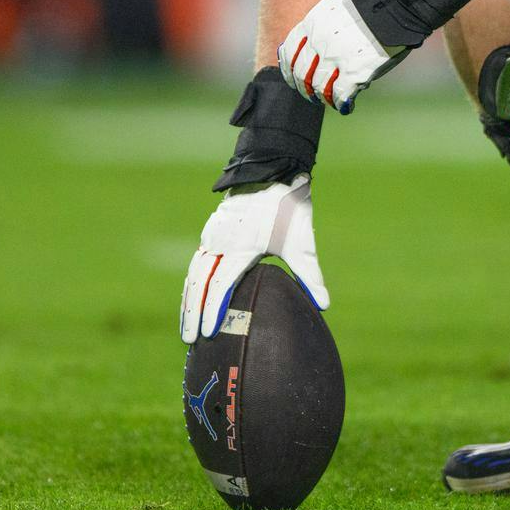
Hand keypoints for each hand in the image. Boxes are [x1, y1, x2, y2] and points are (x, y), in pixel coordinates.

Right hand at [180, 177, 327, 341]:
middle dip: (192, 312)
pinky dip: (192, 282)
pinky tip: (192, 295)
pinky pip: (197, 261)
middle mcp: (220, 242)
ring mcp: (213, 235)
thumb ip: (309, 275)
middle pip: (199, 283)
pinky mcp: (212, 230)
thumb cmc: (288, 209)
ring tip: (186, 324)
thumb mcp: (301, 243)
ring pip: (194, 273)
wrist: (271, 170)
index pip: (220, 285)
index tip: (208, 332)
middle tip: (188, 339)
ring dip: (188, 299)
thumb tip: (323, 305)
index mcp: (240, 247)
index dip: (212, 310)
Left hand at [280, 0, 401, 113]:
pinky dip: (341, 103)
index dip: (289, 69)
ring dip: (322, 97)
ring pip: (318, 87)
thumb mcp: (337, 3)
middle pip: (301, 74)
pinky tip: (346, 105)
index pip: (289, 51)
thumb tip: (319, 33)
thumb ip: (325, 20)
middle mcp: (318, 42)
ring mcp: (335, 58)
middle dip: (304, 88)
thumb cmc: (371, 0)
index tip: (292, 77)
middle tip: (310, 95)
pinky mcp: (354, 71)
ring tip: (329, 100)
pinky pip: (340, 95)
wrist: (394, 2)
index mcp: (312, 23)